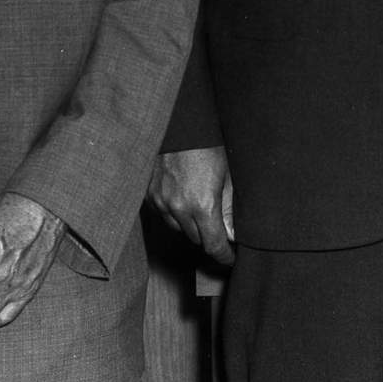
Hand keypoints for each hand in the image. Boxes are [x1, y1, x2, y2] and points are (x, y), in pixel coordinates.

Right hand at [149, 146, 235, 264]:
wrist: (179, 123)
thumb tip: (233, 234)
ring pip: (178, 229)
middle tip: (219, 226)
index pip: (213, 246)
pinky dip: (174, 213)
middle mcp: (178, 208)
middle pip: (196, 240)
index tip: (230, 258)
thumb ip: (230, 209)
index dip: (224, 256)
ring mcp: (161, 202)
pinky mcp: (149, 195)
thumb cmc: (208, 145)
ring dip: (191, 225)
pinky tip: (183, 198)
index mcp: (202, 206)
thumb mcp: (228, 176)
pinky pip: (163, 215)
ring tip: (200, 207)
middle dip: (209, 236)